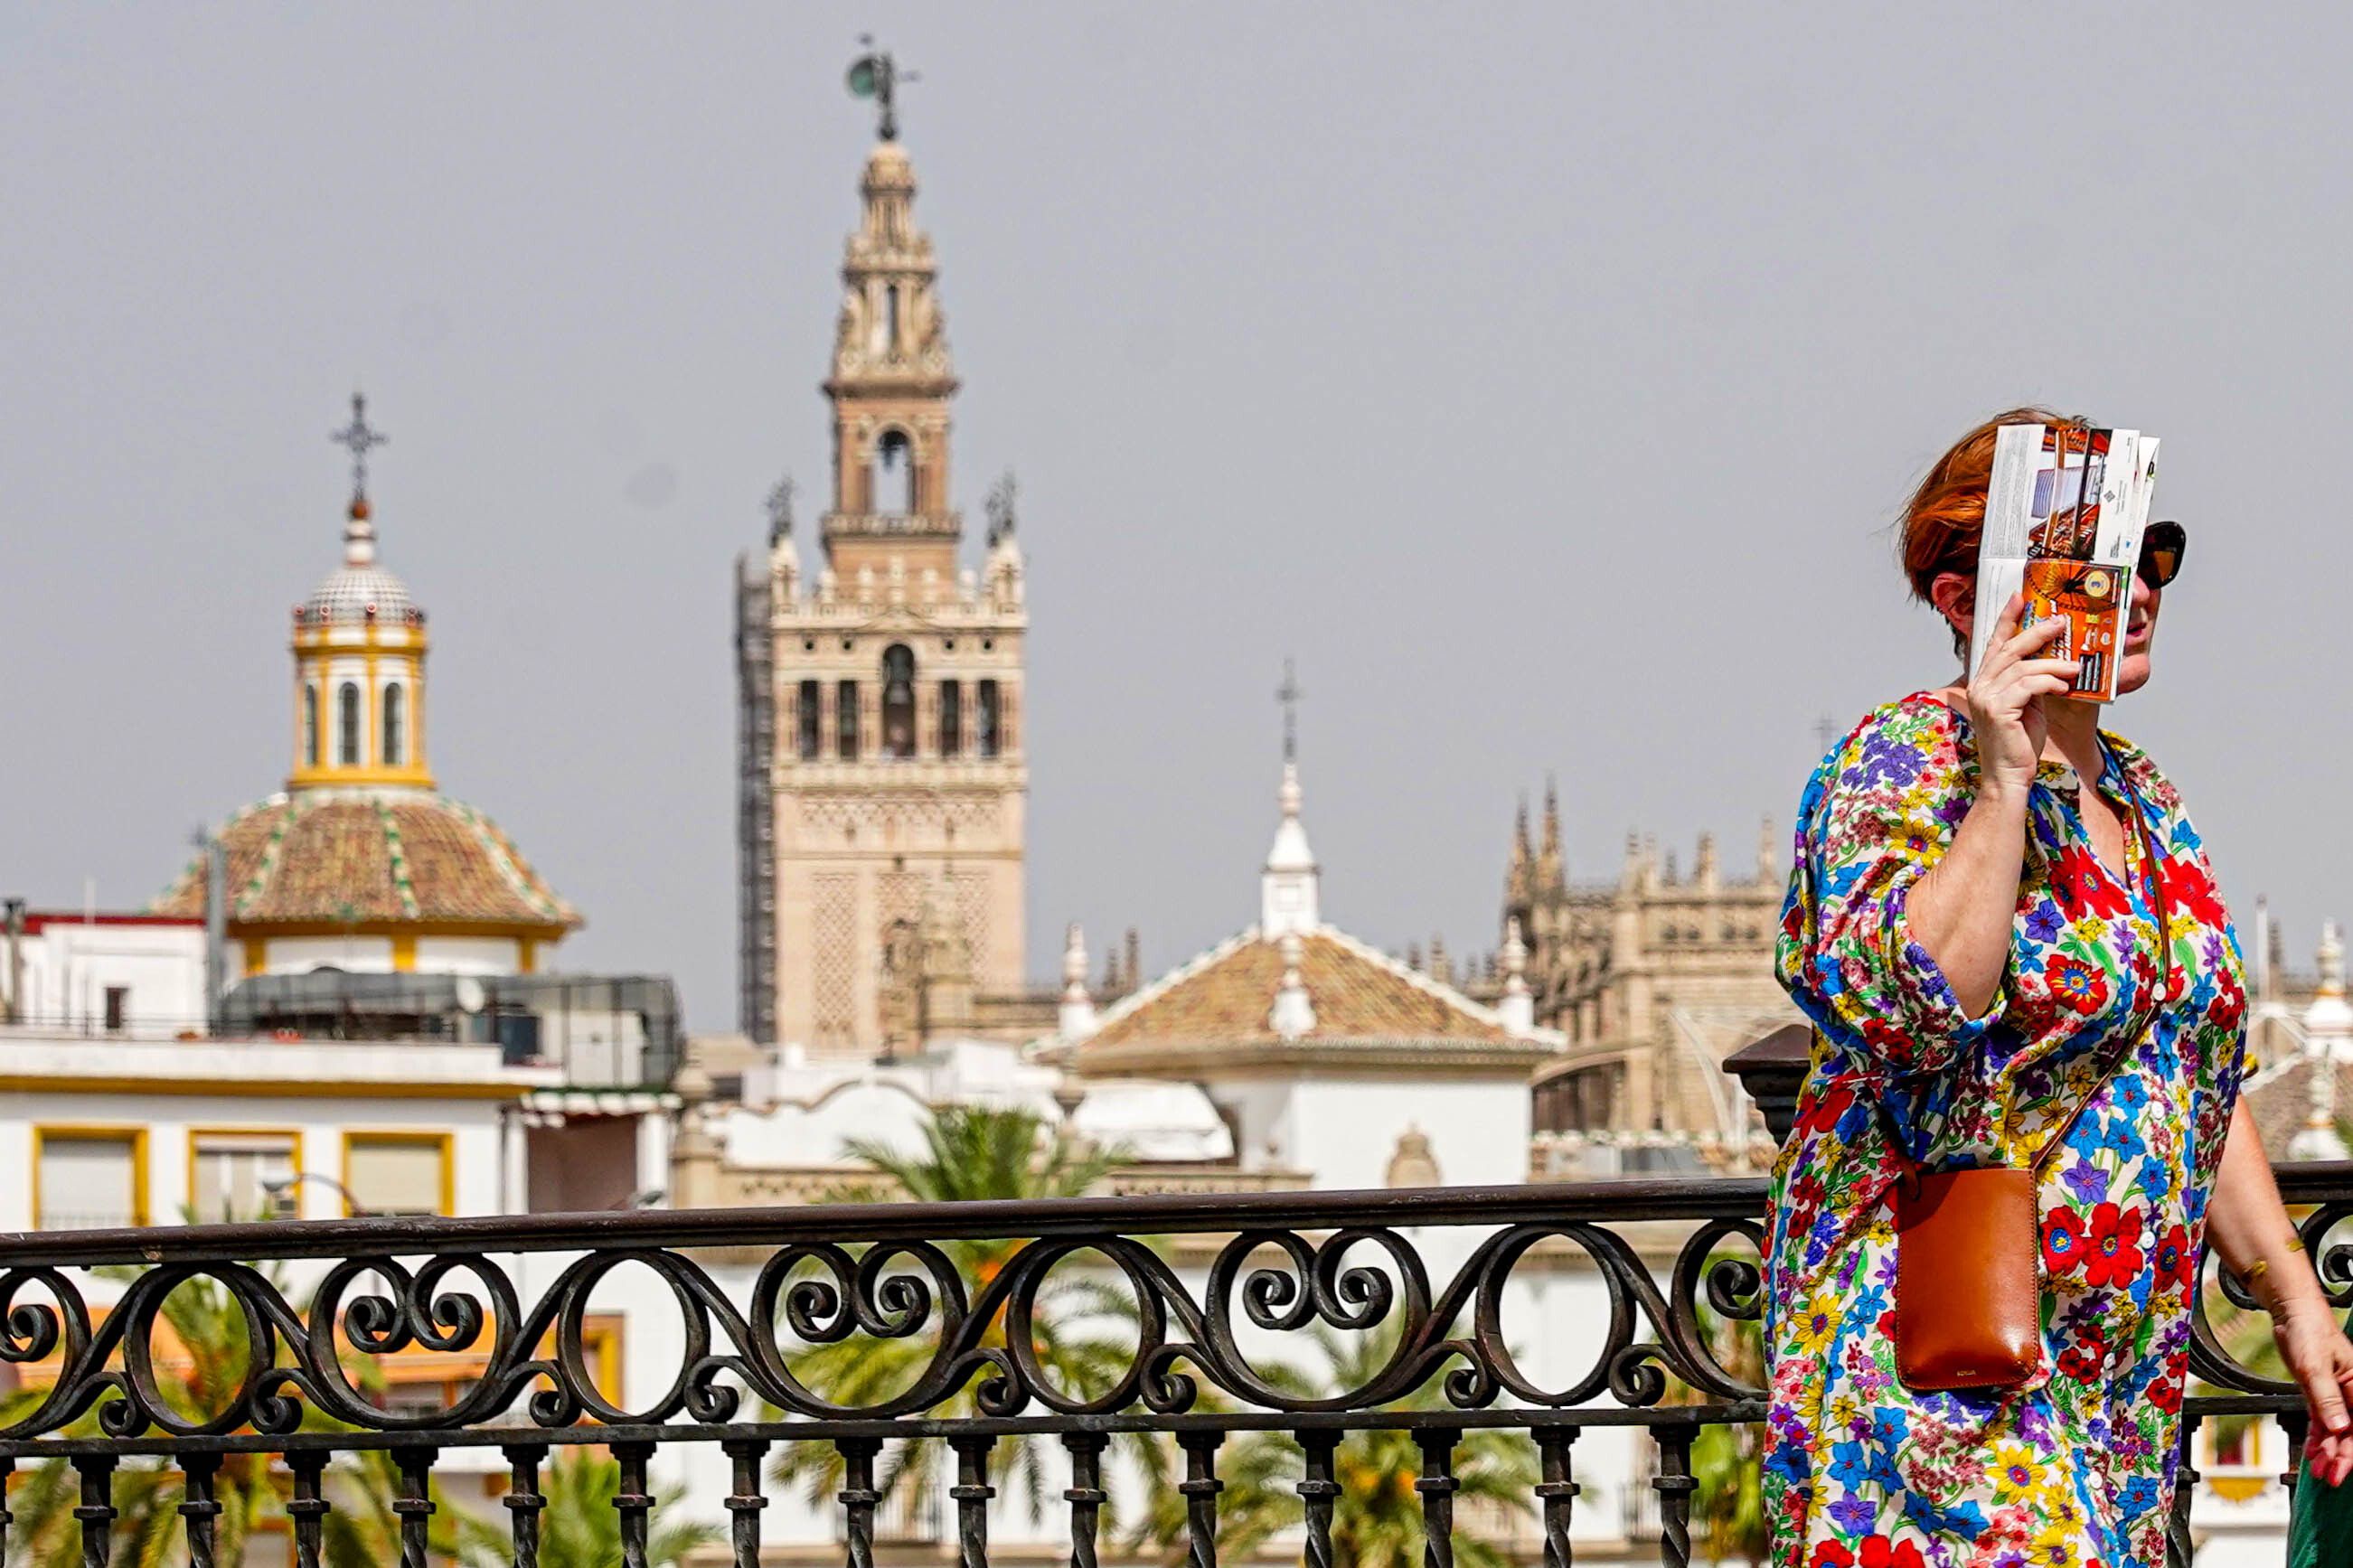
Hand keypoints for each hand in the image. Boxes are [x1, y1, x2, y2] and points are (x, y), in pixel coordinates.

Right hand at [1963, 591, 2077, 800]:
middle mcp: (1980, 686)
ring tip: (2076, 667)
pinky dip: (2050, 682)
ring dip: (2055, 664)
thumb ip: (2032, 683)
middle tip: (2061, 622)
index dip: (2006, 619)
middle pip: (2010, 649)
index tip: (2018, 597)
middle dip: (2037, 632)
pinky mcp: (1997, 710)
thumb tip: (2056, 662)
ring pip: (2024, 667)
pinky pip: (2029, 686)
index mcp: (1984, 682)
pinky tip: (2064, 686)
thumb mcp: (2029, 705)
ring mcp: (1985, 698)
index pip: (1994, 644)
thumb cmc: (2020, 743)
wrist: (2009, 776)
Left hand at [2276, 1299, 2352, 1484]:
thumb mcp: (2315, 1366)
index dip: (2352, 1451)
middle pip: (2351, 1432)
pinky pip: (2321, 1421)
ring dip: (2327, 1451)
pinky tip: (2312, 1453)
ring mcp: (2336, 1395)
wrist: (2291, 1314)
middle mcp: (2352, 1393)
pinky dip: (2317, 1438)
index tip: (2342, 1468)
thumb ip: (2327, 1398)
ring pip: (2336, 1430)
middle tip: (2330, 1476)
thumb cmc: (2309, 1331)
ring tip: (2318, 1470)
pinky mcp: (2320, 1394)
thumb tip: (2340, 1427)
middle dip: (2341, 1457)